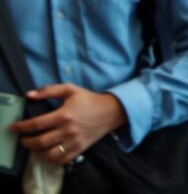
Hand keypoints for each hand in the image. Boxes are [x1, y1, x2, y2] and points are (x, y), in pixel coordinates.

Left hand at [10, 84, 126, 164]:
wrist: (111, 111)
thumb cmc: (89, 99)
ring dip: (37, 152)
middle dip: (26, 142)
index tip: (14, 128)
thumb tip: (29, 95)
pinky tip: (47, 153)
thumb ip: (49, 90)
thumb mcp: (70, 89)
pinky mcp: (80, 149)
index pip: (36, 124)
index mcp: (64, 114)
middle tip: (22, 139)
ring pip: (49, 153)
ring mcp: (74, 141)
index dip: (22, 127)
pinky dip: (51, 159)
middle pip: (40, 142)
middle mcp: (68, 130)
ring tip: (34, 147)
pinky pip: (62, 159)